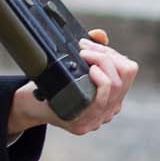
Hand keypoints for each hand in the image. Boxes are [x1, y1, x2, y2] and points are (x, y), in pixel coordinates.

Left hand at [7, 29, 138, 136]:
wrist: (31, 106)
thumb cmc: (55, 84)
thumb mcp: (75, 67)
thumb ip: (90, 50)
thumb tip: (100, 34)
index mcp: (113, 94)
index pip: (128, 70)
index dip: (111, 52)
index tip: (88, 44)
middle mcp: (110, 108)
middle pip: (125, 76)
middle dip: (105, 55)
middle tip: (84, 48)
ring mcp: (98, 118)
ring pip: (116, 87)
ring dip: (101, 63)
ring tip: (85, 55)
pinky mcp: (82, 125)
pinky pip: (100, 103)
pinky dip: (99, 82)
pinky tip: (91, 72)